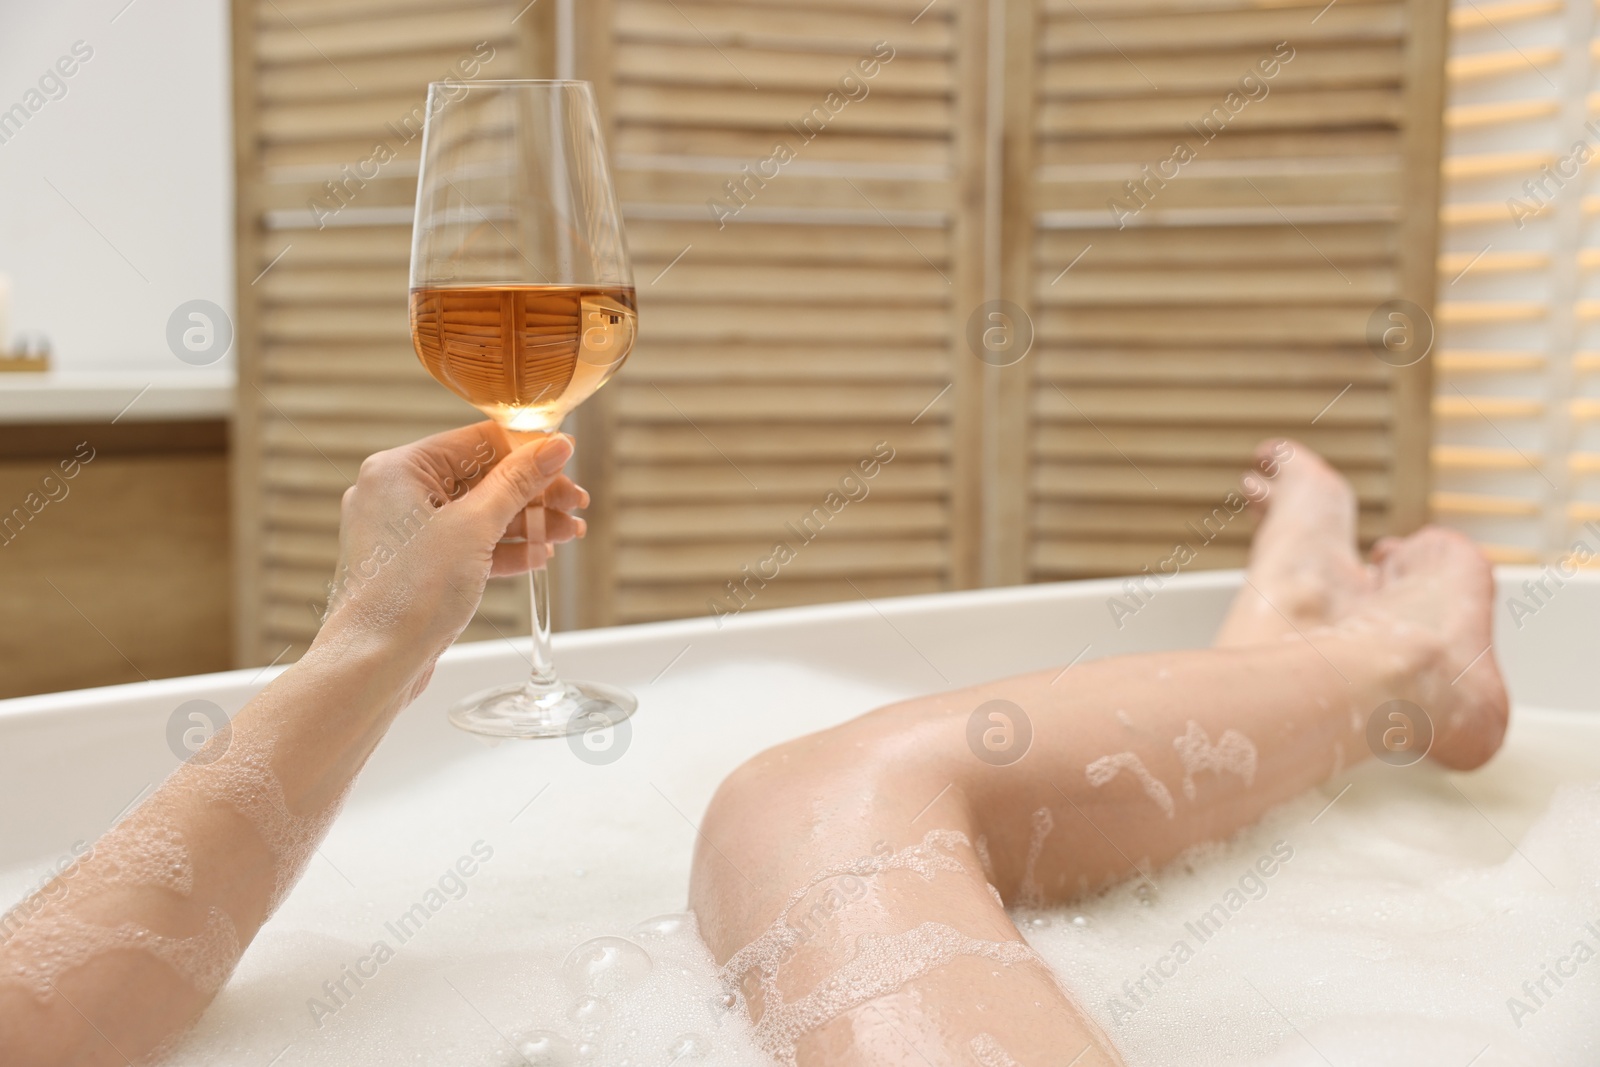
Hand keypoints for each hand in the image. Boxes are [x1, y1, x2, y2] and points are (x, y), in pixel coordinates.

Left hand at [314, 422, 588, 682]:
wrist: (375, 664)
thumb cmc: (409, 594)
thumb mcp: (474, 527)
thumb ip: (517, 482)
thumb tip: (554, 446)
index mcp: (398, 469)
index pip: (476, 442)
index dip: (527, 451)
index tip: (567, 461)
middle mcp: (395, 494)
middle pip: (480, 478)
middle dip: (533, 494)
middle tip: (575, 505)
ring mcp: (404, 533)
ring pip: (478, 515)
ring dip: (526, 523)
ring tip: (568, 534)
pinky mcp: (415, 568)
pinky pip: (467, 545)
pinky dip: (503, 549)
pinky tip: (539, 556)